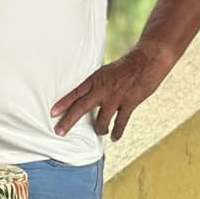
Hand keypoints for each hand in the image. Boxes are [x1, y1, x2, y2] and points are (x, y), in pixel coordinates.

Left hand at [52, 43, 175, 139]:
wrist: (148, 60)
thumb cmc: (127, 65)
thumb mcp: (106, 71)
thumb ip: (98, 84)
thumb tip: (89, 94)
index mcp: (95, 79)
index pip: (74, 93)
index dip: (62, 103)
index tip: (52, 113)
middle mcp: (102, 90)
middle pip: (81, 108)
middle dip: (69, 121)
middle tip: (59, 132)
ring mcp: (115, 98)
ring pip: (101, 120)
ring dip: (99, 129)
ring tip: (99, 133)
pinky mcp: (129, 103)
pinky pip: (121, 122)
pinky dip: (117, 131)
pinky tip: (114, 138)